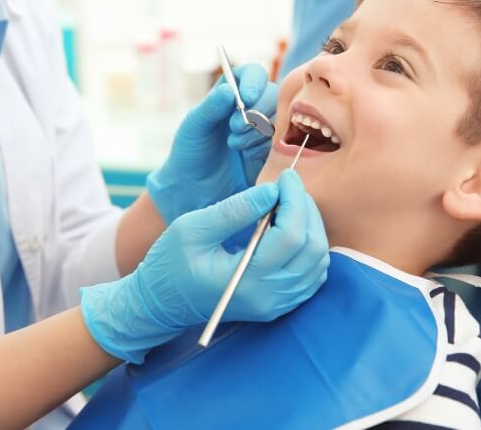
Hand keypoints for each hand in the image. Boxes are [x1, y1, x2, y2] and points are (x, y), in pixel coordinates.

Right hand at [81, 169, 328, 363]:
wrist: (162, 303)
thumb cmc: (170, 263)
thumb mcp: (193, 228)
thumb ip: (234, 210)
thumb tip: (271, 191)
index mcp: (246, 280)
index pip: (290, 236)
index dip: (294, 200)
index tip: (285, 176)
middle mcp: (269, 297)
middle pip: (312, 248)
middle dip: (306, 209)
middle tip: (288, 186)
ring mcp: (276, 304)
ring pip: (318, 262)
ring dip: (311, 227)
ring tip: (289, 204)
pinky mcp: (278, 304)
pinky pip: (312, 275)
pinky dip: (310, 247)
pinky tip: (291, 228)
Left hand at [146, 63, 277, 224]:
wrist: (194, 191)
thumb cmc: (189, 154)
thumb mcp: (193, 128)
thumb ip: (210, 107)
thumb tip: (229, 90)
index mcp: (230, 94)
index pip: (252, 74)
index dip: (254, 81)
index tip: (246, 98)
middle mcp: (251, 108)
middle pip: (272, 94)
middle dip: (256, 110)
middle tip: (234, 128)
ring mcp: (264, 130)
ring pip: (280, 118)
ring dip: (258, 131)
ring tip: (235, 145)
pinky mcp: (272, 152)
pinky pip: (282, 142)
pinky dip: (265, 147)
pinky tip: (247, 156)